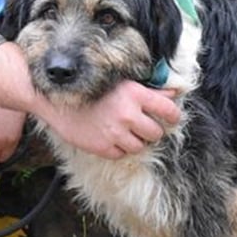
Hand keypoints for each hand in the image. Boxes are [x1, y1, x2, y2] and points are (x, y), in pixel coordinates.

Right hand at [0, 42, 180, 160]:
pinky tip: (111, 136)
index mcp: (135, 94)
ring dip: (136, 141)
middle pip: (157, 133)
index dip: (172, 116)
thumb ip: (152, 90)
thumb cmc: (93, 88)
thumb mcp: (123, 83)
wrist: (58, 99)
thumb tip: (177, 91)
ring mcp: (116, 133)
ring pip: (141, 146)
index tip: (169, 118)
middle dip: (151, 130)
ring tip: (124, 131)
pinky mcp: (104, 148)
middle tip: (141, 125)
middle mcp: (128, 114)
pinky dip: (119, 148)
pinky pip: (123, 154)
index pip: (170, 111)